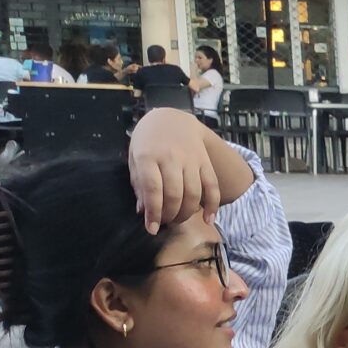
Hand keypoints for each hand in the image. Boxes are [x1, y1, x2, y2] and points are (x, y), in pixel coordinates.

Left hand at [126, 108, 221, 233]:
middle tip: (165, 223)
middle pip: (174, 194)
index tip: (151, 228)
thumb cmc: (148, 141)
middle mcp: (171, 157)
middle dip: (170, 215)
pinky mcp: (205, 162)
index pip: (152, 189)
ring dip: (187, 213)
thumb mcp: (135, 158)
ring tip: (178, 220)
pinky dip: (212, 205)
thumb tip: (143, 211)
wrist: (171, 118)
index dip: (153, 212)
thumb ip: (138, 184)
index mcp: (148, 156)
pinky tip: (208, 219)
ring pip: (193, 193)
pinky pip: (212, 186)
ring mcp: (191, 159)